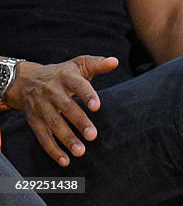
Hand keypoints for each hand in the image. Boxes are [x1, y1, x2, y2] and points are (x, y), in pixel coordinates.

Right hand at [4, 56, 118, 165]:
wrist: (27, 81)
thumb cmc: (62, 73)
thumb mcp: (79, 64)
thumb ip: (98, 64)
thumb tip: (114, 61)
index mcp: (65, 76)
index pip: (77, 85)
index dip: (87, 95)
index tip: (97, 107)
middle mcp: (51, 92)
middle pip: (66, 107)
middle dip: (79, 122)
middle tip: (93, 135)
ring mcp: (41, 107)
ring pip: (53, 124)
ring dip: (67, 139)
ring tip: (81, 151)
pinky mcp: (34, 121)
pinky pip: (43, 137)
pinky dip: (53, 150)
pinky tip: (65, 160)